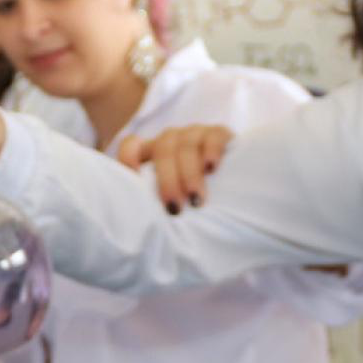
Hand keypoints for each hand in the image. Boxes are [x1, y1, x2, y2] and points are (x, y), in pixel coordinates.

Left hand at [113, 122, 232, 212]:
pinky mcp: (220, 134)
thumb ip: (152, 204)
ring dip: (190, 173)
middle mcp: (171, 140)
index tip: (133, 183)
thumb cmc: (192, 199)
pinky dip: (211, 151)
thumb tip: (138, 229)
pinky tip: (212, 168)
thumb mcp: (170, 200)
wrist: (234, 190)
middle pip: (163, 150)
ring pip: (186, 145)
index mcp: (151, 152)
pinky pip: (213, 137)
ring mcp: (195, 134)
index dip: (128, 159)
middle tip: (175, 209)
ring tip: (196, 199)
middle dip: (168, 181)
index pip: (131, 145)